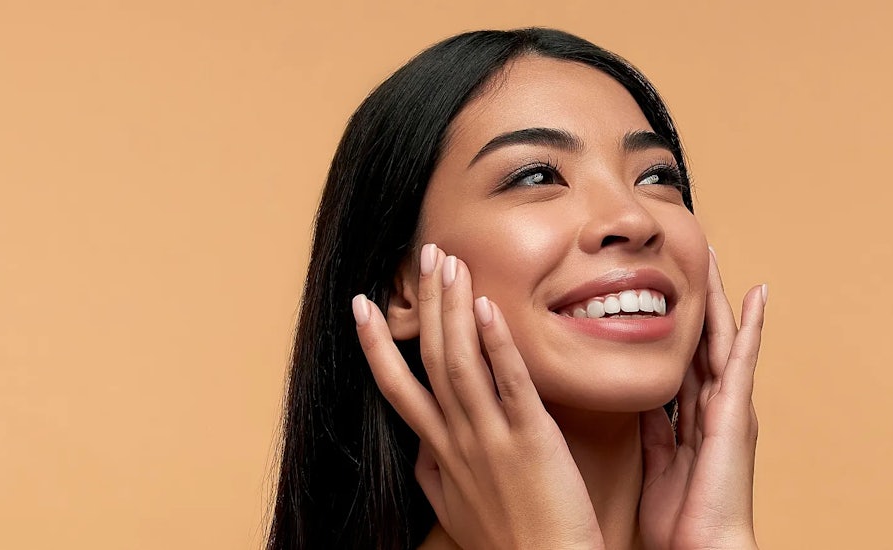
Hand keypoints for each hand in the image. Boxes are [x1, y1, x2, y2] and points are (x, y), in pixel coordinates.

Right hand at [352, 244, 603, 549]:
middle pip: (429, 360)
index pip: (397, 387)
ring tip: (449, 263)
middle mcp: (457, 440)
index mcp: (438, 453)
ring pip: (460, 362)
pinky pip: (509, 383)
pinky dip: (496, 343)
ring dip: (453, 308)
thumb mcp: (453, 509)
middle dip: (423, 304)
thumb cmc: (509, 542)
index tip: (362, 304)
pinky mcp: (530, 439)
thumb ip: (434, 474)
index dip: (377, 344)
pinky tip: (488, 307)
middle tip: (424, 254)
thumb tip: (420, 453)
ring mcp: (491, 438)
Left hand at [638, 248, 766, 549]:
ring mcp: (731, 407)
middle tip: (692, 256)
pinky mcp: (737, 412)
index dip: (677, 327)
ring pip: (722, 339)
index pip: (685, 361)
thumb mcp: (660, 466)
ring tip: (713, 258)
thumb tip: (643, 403)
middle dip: (698, 301)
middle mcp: (719, 408)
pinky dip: (750, 325)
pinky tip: (756, 294)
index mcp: (698, 420)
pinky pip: (742, 359)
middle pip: (705, 341)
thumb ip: (656, 432)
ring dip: (719, 298)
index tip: (668, 295)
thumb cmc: (685, 522)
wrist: (706, 549)